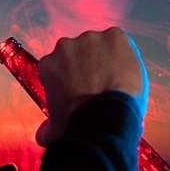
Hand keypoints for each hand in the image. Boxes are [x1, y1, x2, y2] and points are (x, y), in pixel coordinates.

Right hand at [35, 27, 147, 146]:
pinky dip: (125, 54)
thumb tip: (43, 134)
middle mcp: (65, 46)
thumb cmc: (80, 123)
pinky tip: (126, 72)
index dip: (71, 79)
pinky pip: (121, 42)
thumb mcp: (55, 128)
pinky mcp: (115, 36)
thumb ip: (47, 128)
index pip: (59, 67)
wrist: (106, 119)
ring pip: (100, 47)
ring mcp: (91, 39)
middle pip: (79, 54)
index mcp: (48, 64)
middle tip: (99, 88)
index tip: (81, 91)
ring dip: (106, 60)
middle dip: (88, 68)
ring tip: (115, 82)